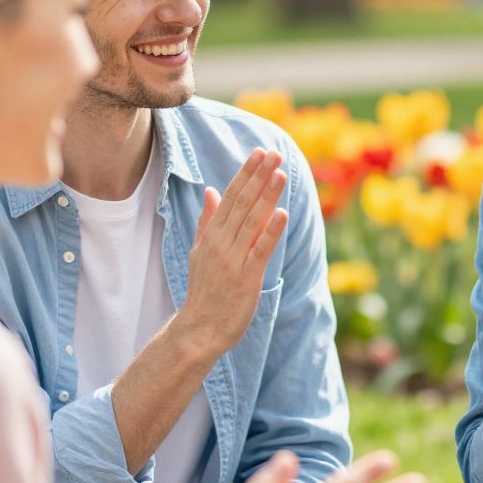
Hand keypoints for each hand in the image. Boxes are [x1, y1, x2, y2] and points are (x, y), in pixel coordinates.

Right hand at [175, 148, 288, 361]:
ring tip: (280, 174)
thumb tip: (212, 191)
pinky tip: (282, 214)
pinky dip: (271, 232)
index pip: (230, 197)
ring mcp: (233, 260)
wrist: (200, 330)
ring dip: (267, 196)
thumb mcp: (200, 252)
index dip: (246, 174)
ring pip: (252, 221)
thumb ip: (207, 221)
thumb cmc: (204, 291)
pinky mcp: (246, 278)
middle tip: (275, 153)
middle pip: (242, 203)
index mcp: (211, 235)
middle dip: (259, 176)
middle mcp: (221, 244)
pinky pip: (260, 251)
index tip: (259, 153)